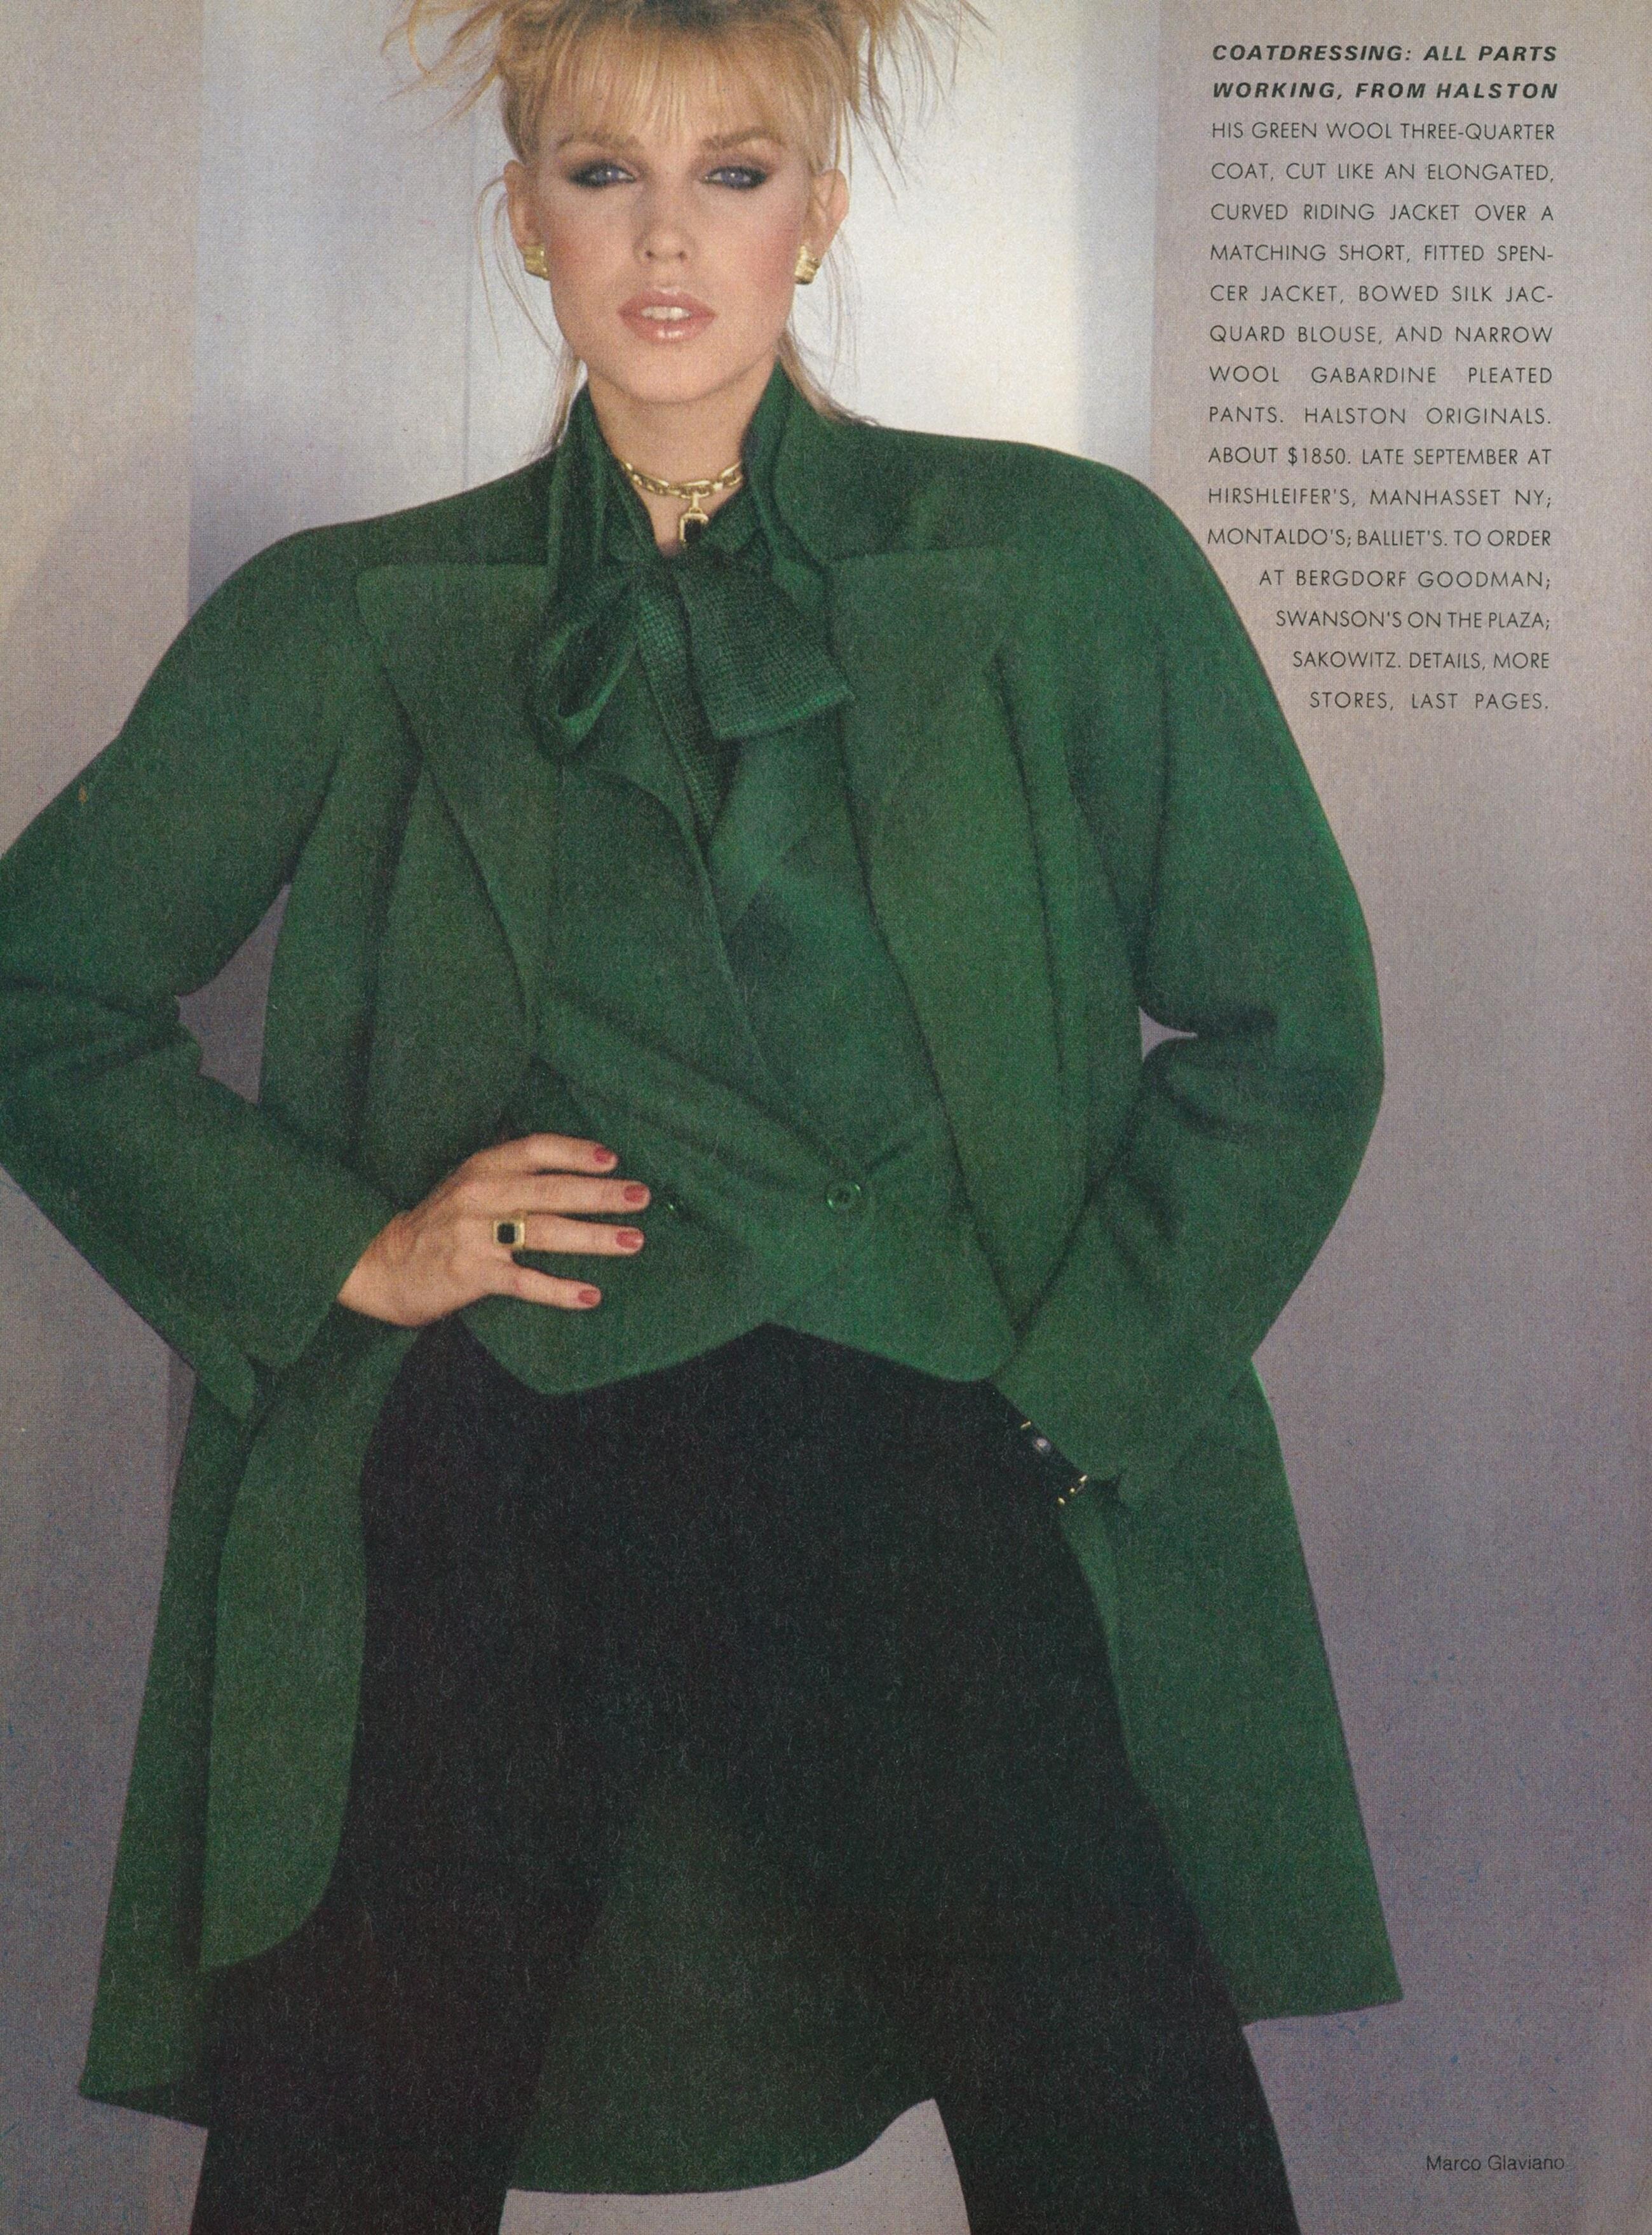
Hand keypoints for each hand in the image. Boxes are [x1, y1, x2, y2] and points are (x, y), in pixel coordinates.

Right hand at [337, 1133, 647, 1326]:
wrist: (380, 1266)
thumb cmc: (437, 1225)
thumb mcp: (467, 1185)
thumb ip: (509, 1173)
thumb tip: (569, 1164)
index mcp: (481, 1167)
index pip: (535, 1149)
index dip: (576, 1152)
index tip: (613, 1160)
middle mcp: (479, 1195)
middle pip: (552, 1190)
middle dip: (602, 1194)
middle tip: (641, 1197)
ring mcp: (474, 1234)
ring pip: (545, 1232)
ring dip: (594, 1237)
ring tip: (633, 1240)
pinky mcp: (471, 1273)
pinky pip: (524, 1282)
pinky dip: (559, 1290)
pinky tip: (590, 1296)